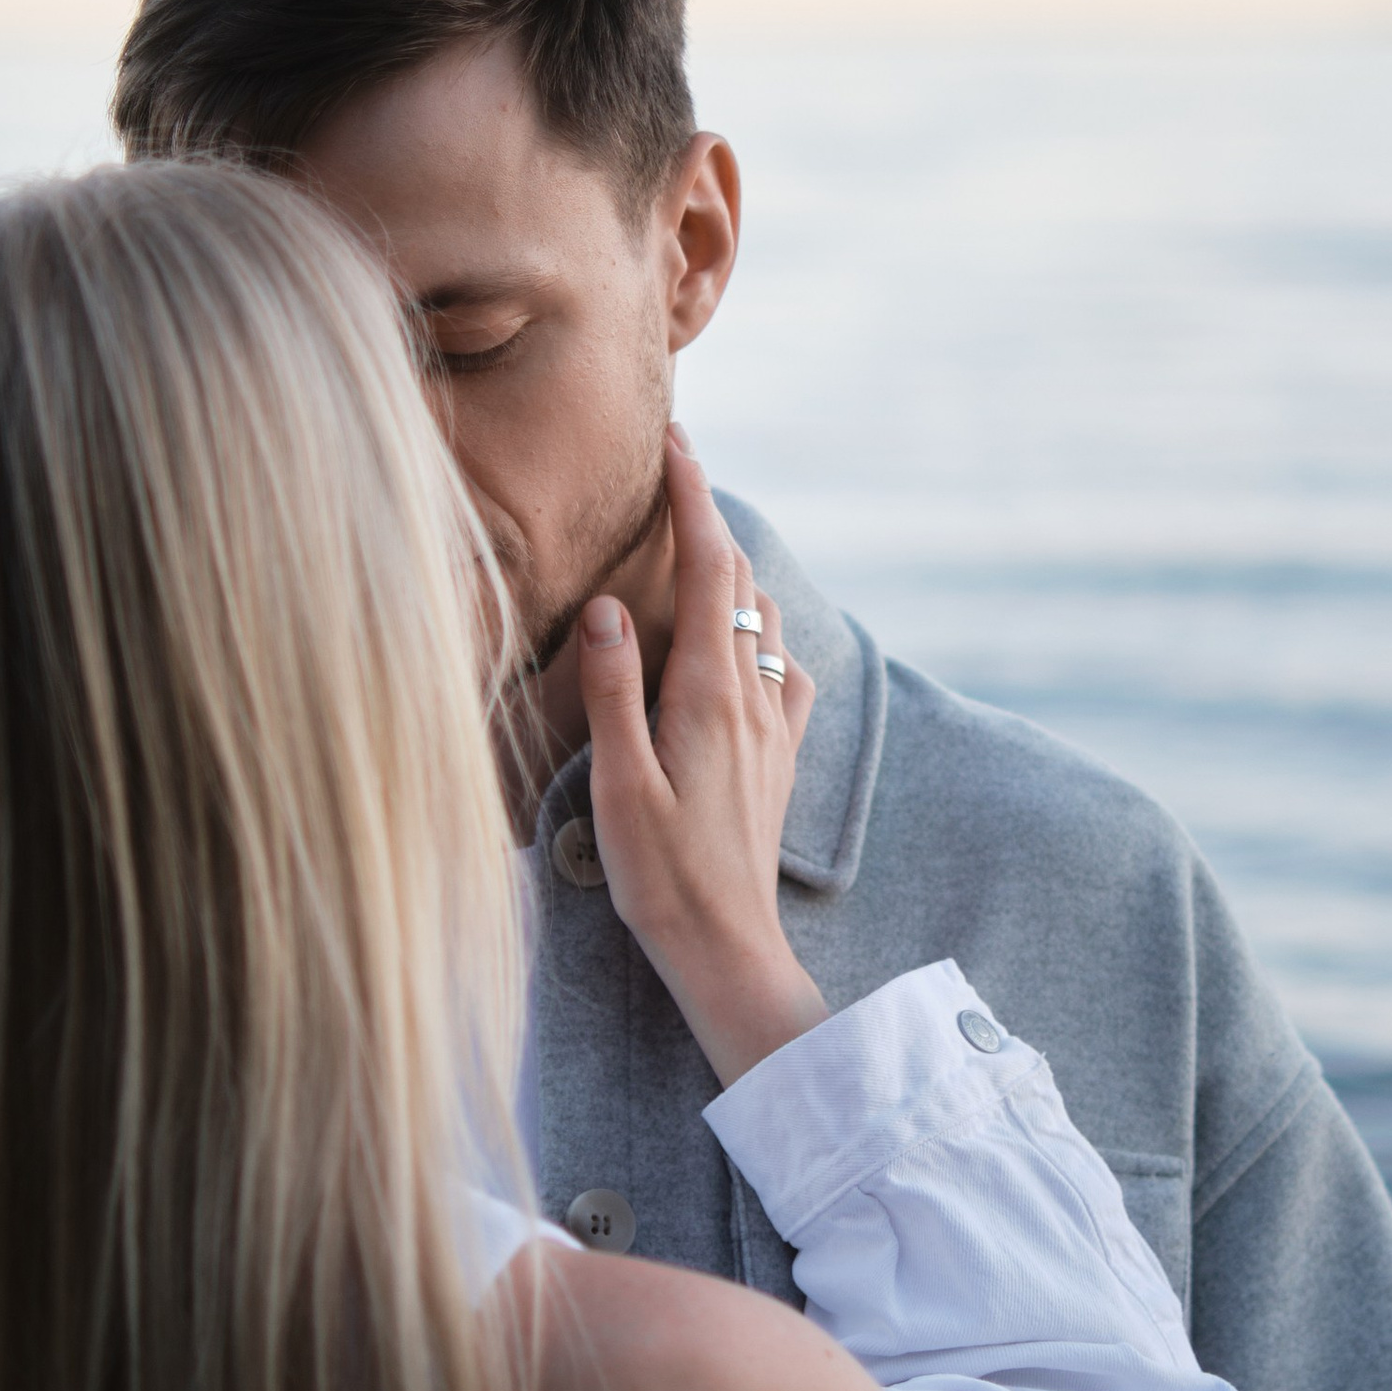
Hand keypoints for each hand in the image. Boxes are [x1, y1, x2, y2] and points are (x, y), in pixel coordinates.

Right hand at [575, 431, 826, 1085]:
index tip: (679, 441)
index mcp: (711, 694)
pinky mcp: (780, 756)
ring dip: (734, 572)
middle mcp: (754, 697)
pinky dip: (758, 630)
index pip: (709, 568)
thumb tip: (609, 605)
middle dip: (711, 520)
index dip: (694, 498)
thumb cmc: (663, 877)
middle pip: (740, 581)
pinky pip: (782, 668)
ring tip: (696, 546)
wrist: (729, 949)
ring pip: (763, 619)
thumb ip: (614, 690)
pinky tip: (741, 642)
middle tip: (677, 473)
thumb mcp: (620, 785)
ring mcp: (775, 726)